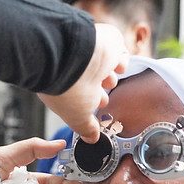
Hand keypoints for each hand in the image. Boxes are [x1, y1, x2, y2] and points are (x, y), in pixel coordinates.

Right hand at [38, 23, 128, 142]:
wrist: (76, 58)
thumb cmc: (69, 89)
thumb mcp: (77, 118)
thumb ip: (86, 129)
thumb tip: (91, 139)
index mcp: (64, 87)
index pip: (78, 97)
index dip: (88, 106)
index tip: (94, 113)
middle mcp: (76, 72)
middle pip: (93, 84)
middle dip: (100, 93)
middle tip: (101, 99)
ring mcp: (90, 57)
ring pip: (106, 69)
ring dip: (110, 77)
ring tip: (108, 81)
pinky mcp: (106, 43)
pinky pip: (118, 53)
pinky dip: (119, 62)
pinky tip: (117, 67)